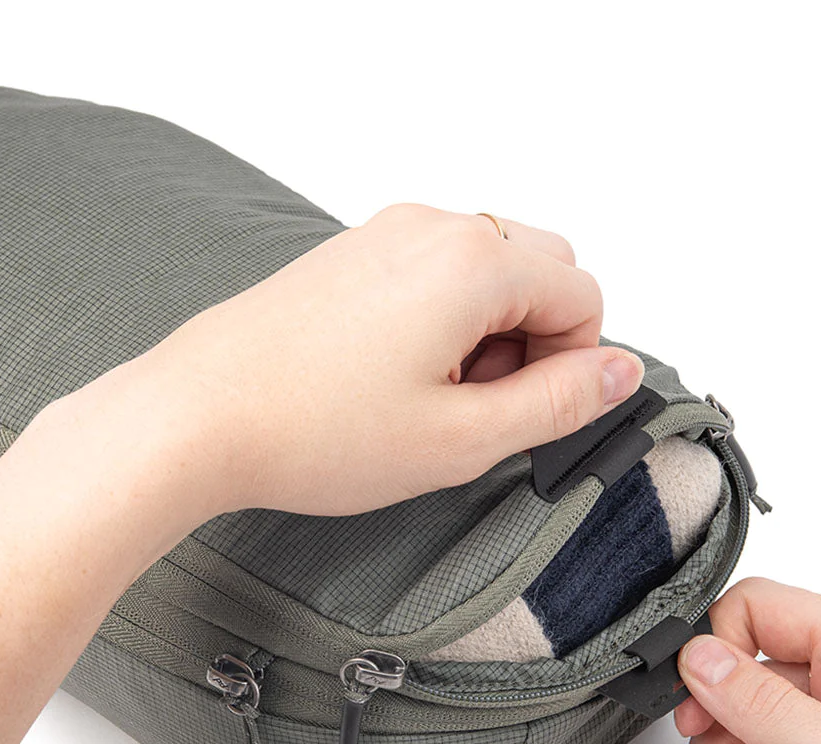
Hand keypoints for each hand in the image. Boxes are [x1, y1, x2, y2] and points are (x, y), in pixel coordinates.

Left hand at [75, 203, 643, 524]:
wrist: (199, 415)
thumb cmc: (313, 430)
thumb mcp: (461, 439)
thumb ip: (559, 403)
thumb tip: (621, 373)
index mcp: (474, 261)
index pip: (584, 295)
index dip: (570, 366)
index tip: (517, 413)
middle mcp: (433, 227)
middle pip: (541, 269)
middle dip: (533, 340)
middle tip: (472, 405)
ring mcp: (385, 234)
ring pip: (487, 270)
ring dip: (486, 331)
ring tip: (424, 395)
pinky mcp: (352, 253)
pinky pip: (432, 272)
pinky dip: (440, 319)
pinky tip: (389, 375)